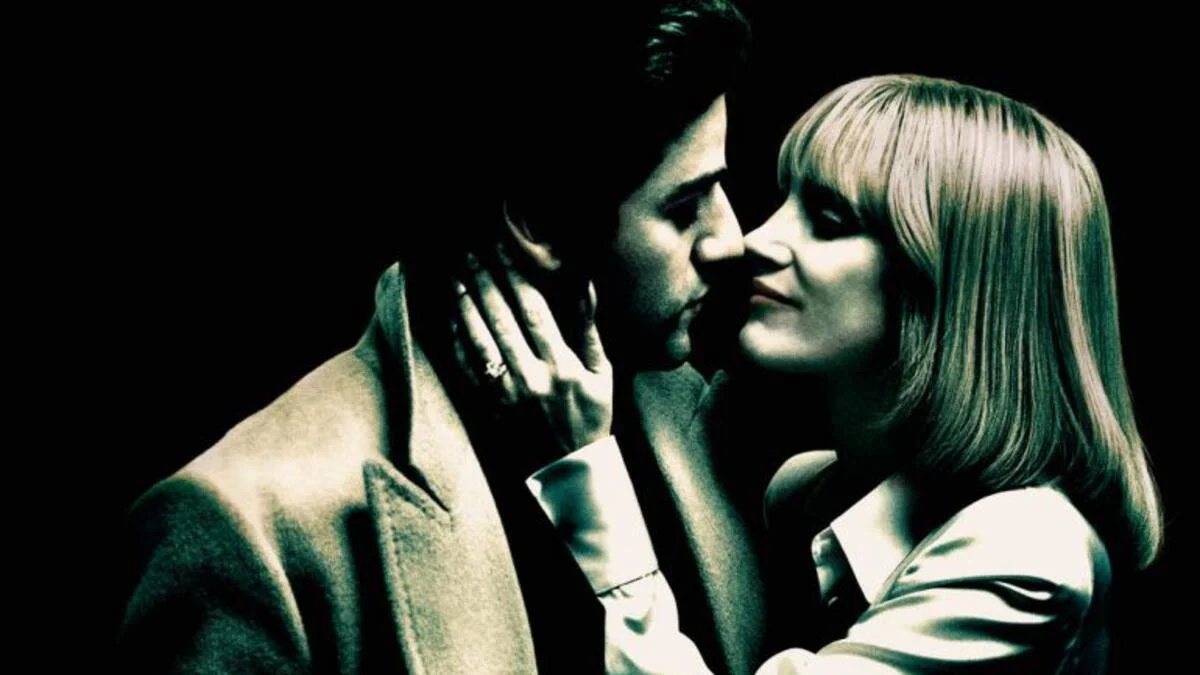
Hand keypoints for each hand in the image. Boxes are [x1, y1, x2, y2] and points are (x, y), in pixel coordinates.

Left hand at [452, 248, 612, 456]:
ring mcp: (506, 395)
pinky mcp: (488, 409)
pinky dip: (455, 340)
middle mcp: (531, 378)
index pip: (533, 310)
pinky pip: (465, 369)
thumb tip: (583, 283)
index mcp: (562, 366)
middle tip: (468, 251)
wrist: (570, 472)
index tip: (501, 249)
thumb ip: (588, 327)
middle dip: (483, 281)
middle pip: (500, 319)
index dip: (514, 276)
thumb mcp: (602, 373)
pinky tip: (449, 317)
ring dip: (463, 305)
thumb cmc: (591, 417)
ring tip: (453, 275)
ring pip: (478, 340)